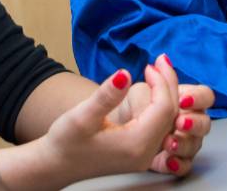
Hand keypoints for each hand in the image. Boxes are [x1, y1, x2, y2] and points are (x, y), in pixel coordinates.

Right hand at [38, 54, 177, 185]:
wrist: (56, 166)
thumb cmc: (66, 143)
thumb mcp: (82, 116)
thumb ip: (106, 96)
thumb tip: (125, 74)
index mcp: (135, 144)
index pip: (163, 108)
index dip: (161, 82)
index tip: (149, 64)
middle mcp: (145, 154)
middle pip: (171, 114)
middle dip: (168, 84)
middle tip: (160, 60)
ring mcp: (144, 156)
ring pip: (168, 120)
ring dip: (166, 93)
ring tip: (157, 71)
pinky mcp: (139, 153)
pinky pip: (160, 126)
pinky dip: (159, 104)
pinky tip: (152, 91)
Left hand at [108, 63, 213, 176]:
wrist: (112, 127)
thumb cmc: (128, 104)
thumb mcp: (140, 92)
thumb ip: (155, 88)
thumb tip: (158, 82)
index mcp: (185, 98)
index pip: (205, 96)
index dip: (199, 98)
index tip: (183, 101)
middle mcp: (187, 120)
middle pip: (205, 123)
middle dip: (195, 124)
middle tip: (180, 122)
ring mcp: (181, 141)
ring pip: (194, 146)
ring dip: (185, 144)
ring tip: (169, 143)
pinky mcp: (169, 160)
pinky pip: (182, 166)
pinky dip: (178, 165)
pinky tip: (169, 162)